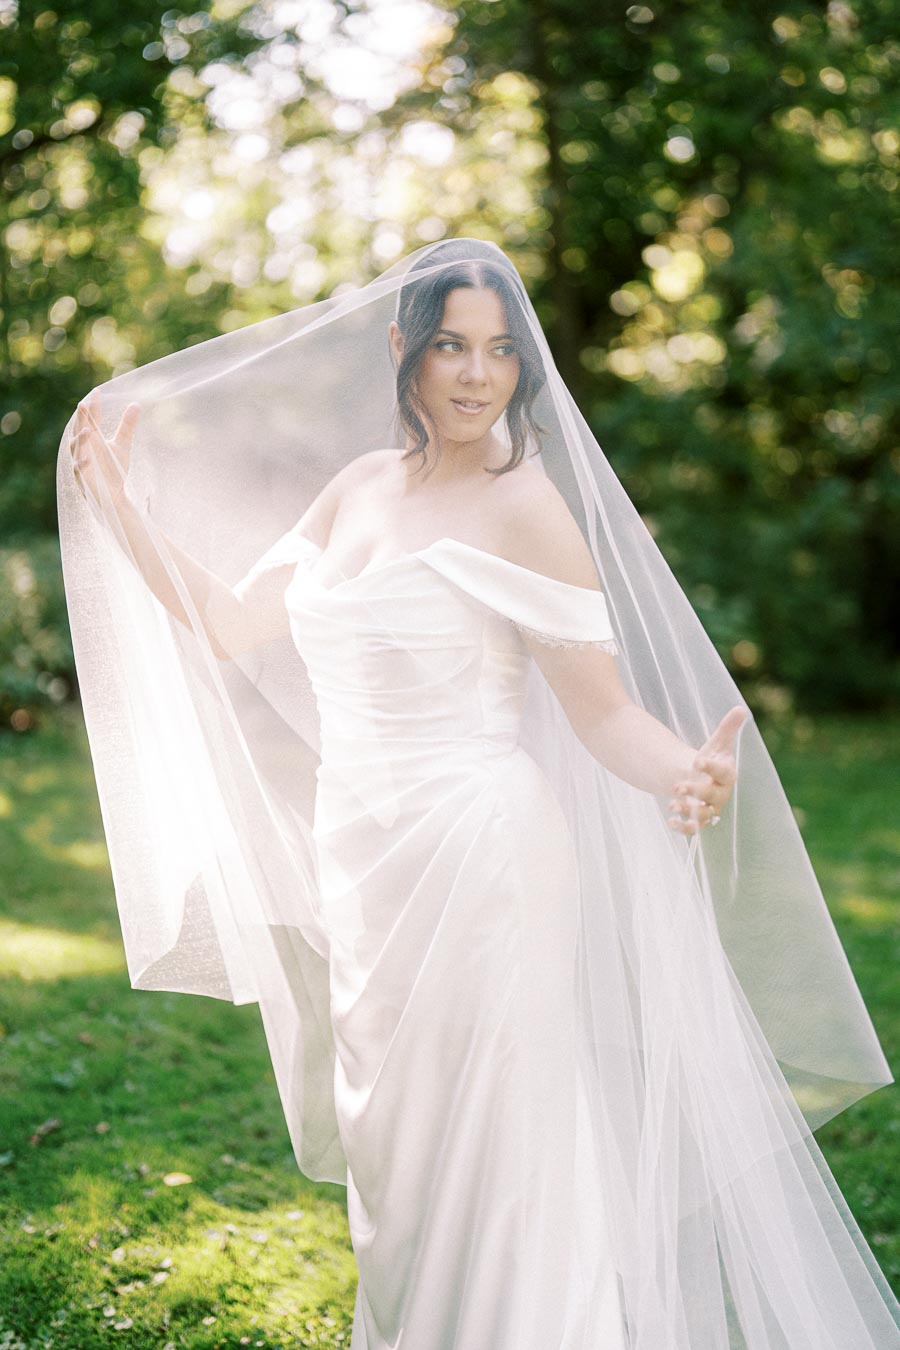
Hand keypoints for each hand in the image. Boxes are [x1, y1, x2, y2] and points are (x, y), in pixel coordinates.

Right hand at [70, 391, 140, 508]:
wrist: (113, 496)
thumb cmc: (114, 470)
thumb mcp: (122, 445)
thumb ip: (127, 426)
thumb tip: (136, 404)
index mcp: (93, 439)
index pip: (92, 419)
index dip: (93, 406)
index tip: (97, 392)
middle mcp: (84, 448)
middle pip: (79, 429)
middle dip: (80, 418)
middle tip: (83, 404)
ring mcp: (80, 462)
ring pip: (75, 448)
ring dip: (80, 439)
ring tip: (88, 430)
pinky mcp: (81, 478)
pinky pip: (78, 469)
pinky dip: (82, 463)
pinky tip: (88, 458)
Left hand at [668, 704, 747, 834]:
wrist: (703, 779)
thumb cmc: (712, 759)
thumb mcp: (718, 742)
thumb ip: (728, 727)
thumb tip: (740, 708)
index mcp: (727, 775)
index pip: (722, 773)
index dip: (711, 768)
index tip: (697, 761)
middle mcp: (721, 795)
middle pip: (711, 797)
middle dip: (695, 793)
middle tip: (676, 787)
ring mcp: (710, 809)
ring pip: (703, 816)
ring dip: (688, 812)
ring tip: (672, 804)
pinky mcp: (698, 820)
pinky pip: (694, 829)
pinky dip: (683, 828)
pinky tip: (671, 822)